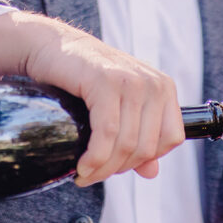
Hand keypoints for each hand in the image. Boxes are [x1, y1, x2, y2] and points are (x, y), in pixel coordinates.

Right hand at [0, 11, 184, 184]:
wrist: (51, 47)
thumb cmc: (84, 80)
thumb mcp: (119, 108)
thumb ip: (139, 139)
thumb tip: (153, 173)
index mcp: (165, 89)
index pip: (171, 139)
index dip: (145, 159)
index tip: (118, 167)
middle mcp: (155, 84)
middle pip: (147, 147)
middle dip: (119, 169)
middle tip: (93, 175)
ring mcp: (132, 81)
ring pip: (127, 144)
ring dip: (104, 169)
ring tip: (84, 175)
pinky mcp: (106, 82)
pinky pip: (107, 133)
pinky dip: (95, 157)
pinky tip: (82, 166)